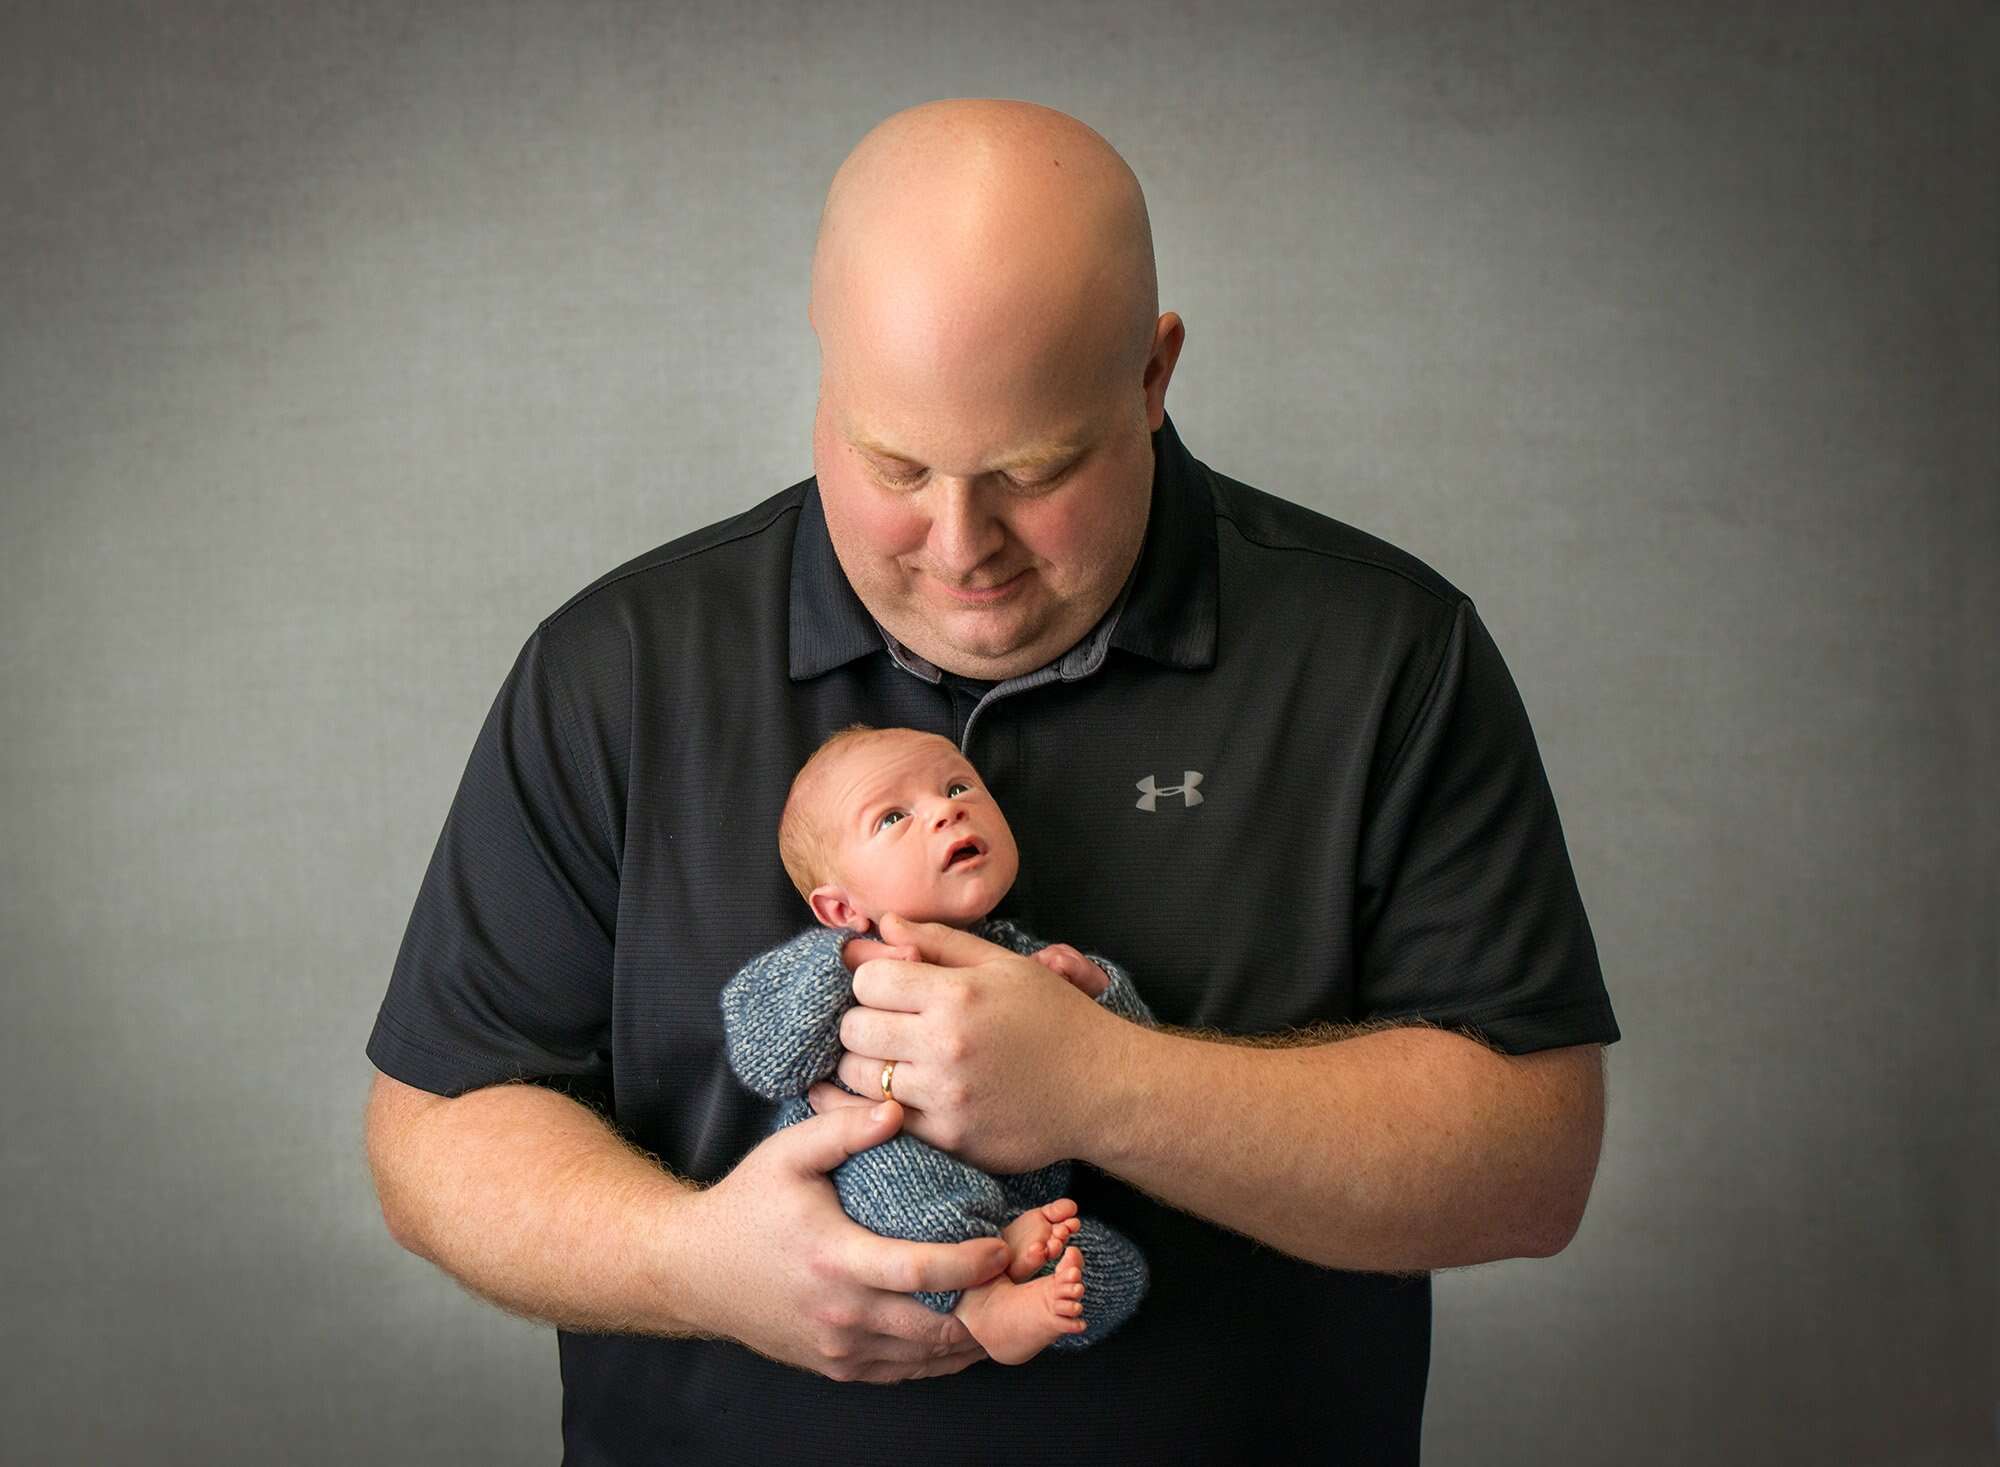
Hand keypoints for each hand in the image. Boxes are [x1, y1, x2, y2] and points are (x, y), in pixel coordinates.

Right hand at [680, 1099, 1006, 1382]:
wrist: (692, 1271)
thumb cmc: (746, 1206)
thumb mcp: (787, 1154)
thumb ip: (844, 1130)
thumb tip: (897, 1109)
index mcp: (835, 1259)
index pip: (920, 1272)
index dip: (971, 1264)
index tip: (1003, 1247)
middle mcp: (842, 1314)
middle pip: (937, 1325)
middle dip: (990, 1306)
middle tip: (1027, 1279)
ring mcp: (841, 1349)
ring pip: (929, 1356)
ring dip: (975, 1332)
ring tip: (1012, 1302)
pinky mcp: (839, 1366)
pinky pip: (908, 1371)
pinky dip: (946, 1354)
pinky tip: (972, 1327)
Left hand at [824, 913, 1129, 1173]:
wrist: (1103, 1088)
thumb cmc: (1056, 1019)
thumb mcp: (1005, 966)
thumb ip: (940, 943)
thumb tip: (885, 924)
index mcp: (958, 995)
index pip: (868, 980)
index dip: (873, 979)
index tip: (890, 988)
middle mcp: (946, 1045)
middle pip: (854, 1029)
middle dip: (862, 1022)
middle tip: (886, 1025)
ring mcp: (945, 1096)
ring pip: (860, 1077)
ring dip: (867, 1065)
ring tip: (894, 1059)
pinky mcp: (950, 1137)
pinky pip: (884, 1119)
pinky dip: (880, 1105)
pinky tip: (901, 1093)